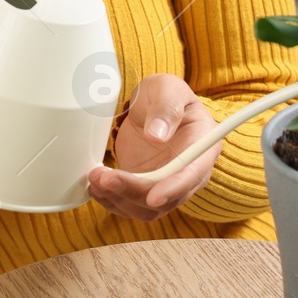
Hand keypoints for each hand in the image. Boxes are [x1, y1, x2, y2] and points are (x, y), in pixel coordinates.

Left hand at [87, 73, 219, 221]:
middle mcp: (187, 173)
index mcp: (202, 148)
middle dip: (133, 192)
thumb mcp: (168, 89)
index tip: (153, 196)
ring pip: (146, 208)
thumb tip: (157, 135)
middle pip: (166, 199)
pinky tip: (96, 186)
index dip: (173, 189)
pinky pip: (129, 204)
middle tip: (105, 177)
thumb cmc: (165, 95)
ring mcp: (165, 183)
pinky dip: (111, 200)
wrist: (150, 104)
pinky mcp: (144, 187)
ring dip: (118, 199)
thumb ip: (166, 108)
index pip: (192, 175)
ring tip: (95, 178)